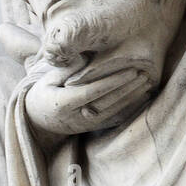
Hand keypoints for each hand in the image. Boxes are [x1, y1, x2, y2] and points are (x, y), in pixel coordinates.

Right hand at [25, 59, 154, 138]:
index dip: (113, 82)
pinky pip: (114, 120)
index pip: (93, 91)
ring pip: (113, 111)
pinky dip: (129, 109)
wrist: (38, 121)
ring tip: (147, 83)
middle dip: (127, 88)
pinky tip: (142, 99)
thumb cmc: (44, 93)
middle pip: (107, 102)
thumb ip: (67, 69)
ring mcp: (86, 124)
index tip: (130, 70)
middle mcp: (77, 116)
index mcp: (64, 103)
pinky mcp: (92, 128)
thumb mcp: (48, 78)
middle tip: (144, 74)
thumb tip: (85, 58)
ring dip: (132, 98)